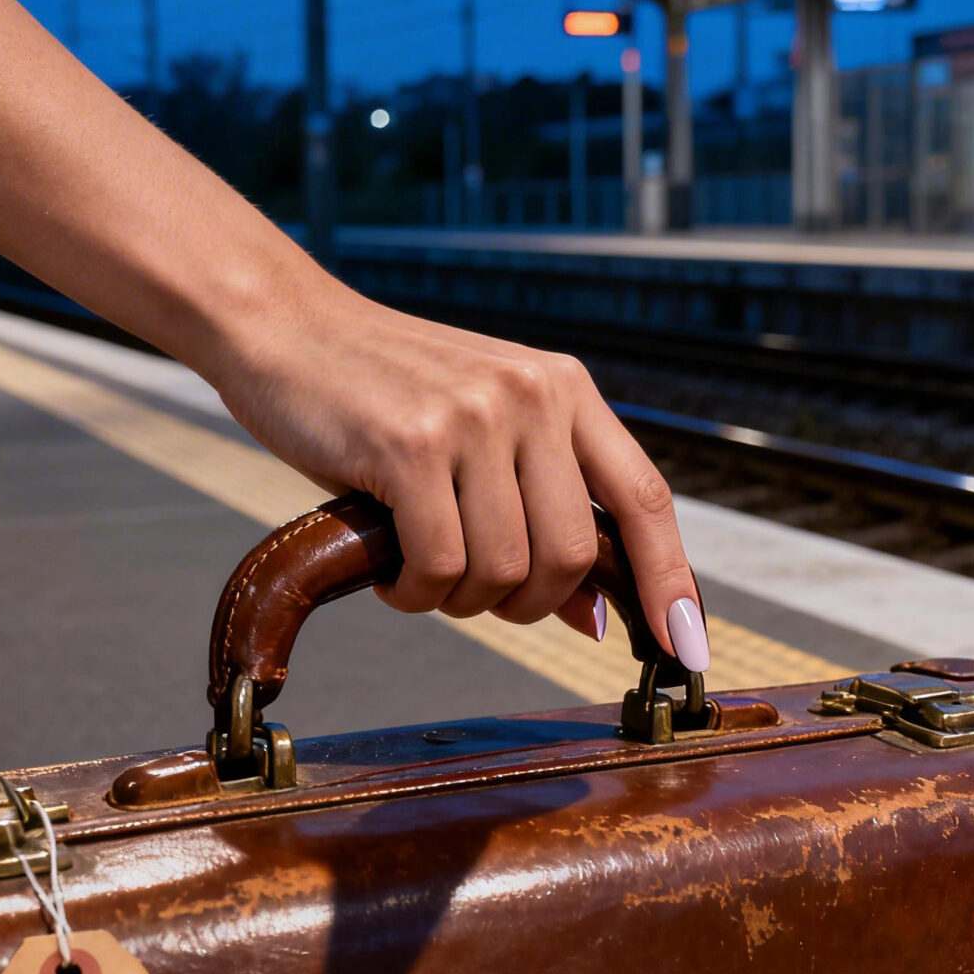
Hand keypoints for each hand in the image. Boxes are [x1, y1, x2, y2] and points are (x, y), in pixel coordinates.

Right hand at [211, 264, 707, 664]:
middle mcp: (532, 396)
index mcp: (565, 388)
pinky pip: (439, 566)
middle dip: (527, 604)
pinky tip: (390, 571)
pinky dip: (415, 594)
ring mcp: (473, 419)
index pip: (645, 498)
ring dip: (460, 600)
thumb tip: (595, 614)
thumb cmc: (384, 390)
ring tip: (420, 572)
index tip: (686, 647)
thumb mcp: (484, 425)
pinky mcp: (410, 446)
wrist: (286, 326)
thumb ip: (543, 504)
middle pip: (574, 555)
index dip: (671, 582)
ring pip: (506, 570)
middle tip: (473, 593)